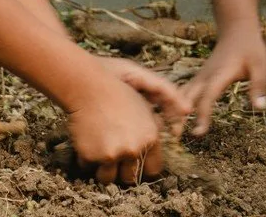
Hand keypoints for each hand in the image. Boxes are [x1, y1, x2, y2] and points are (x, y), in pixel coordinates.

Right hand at [66, 64, 181, 185]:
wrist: (88, 86)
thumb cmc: (117, 91)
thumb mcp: (145, 104)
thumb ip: (161, 120)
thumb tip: (178, 128)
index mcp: (150, 137)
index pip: (153, 169)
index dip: (143, 166)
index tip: (135, 163)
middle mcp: (134, 148)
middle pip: (130, 178)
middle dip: (122, 171)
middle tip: (114, 157)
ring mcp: (113, 154)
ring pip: (108, 179)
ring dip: (103, 169)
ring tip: (100, 150)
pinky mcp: (92, 156)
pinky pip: (88, 168)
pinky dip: (86, 158)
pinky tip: (88, 140)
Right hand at [183, 24, 265, 135]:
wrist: (237, 29)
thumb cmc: (250, 48)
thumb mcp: (261, 65)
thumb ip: (259, 86)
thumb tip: (260, 109)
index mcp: (220, 74)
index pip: (208, 96)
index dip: (202, 114)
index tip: (198, 133)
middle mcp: (206, 76)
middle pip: (187, 96)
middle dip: (178, 114)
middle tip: (174, 136)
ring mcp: (200, 76)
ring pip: (182, 93)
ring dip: (174, 109)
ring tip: (170, 131)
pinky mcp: (199, 77)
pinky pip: (184, 91)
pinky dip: (176, 103)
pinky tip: (173, 117)